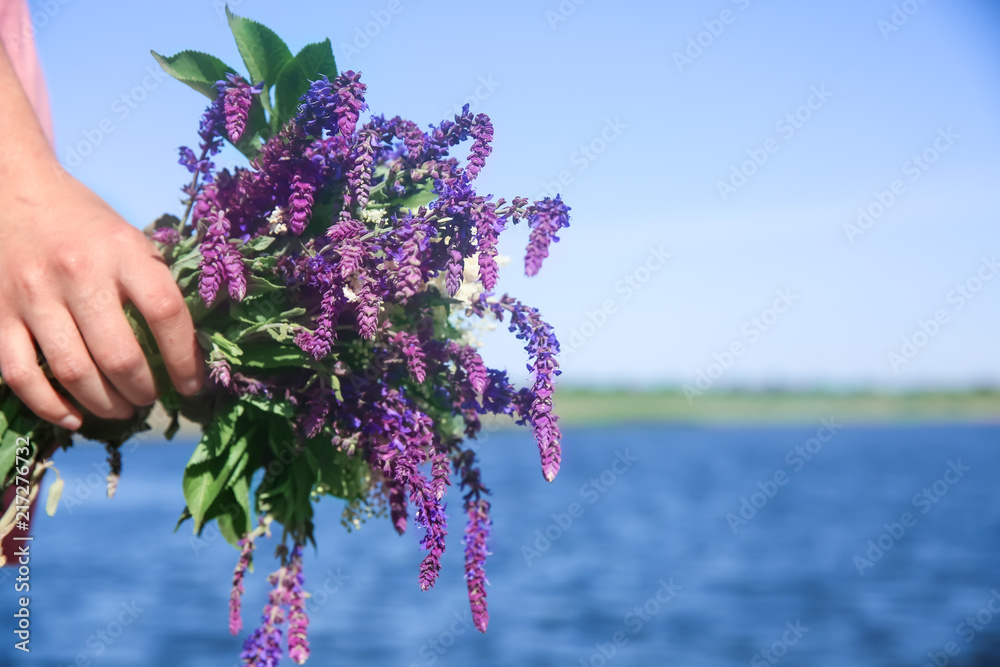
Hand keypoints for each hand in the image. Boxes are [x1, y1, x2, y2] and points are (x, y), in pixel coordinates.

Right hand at [0, 163, 203, 428]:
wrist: (14, 191)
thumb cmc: (85, 223)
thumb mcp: (131, 239)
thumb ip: (154, 285)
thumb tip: (191, 349)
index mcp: (123, 251)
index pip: (166, 314)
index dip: (185, 359)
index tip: (192, 385)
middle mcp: (78, 273)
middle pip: (120, 355)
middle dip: (143, 391)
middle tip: (151, 399)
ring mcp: (33, 295)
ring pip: (75, 372)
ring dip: (105, 404)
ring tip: (122, 410)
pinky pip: (22, 376)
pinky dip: (50, 407)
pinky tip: (74, 417)